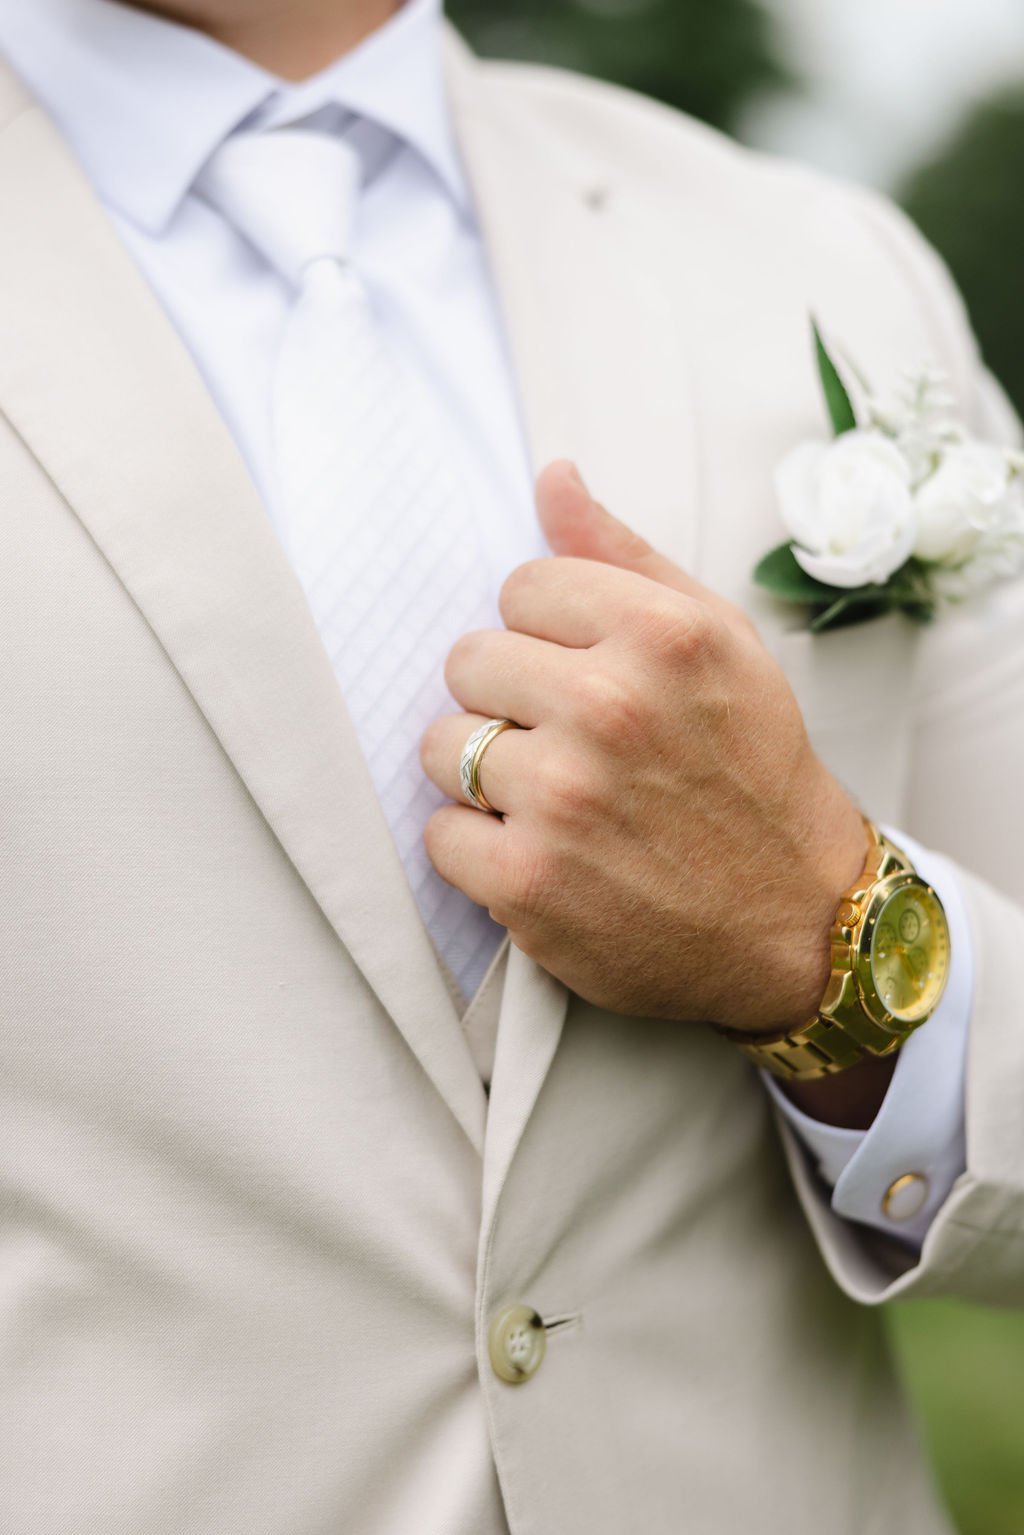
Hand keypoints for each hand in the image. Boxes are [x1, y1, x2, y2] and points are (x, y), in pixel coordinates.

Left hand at [421, 461, 866, 1033]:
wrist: (797, 920)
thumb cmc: (752, 773)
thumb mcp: (720, 643)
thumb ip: (624, 558)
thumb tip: (551, 478)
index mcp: (659, 635)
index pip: (518, 588)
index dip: (546, 636)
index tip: (585, 675)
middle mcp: (608, 708)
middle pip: (468, 660)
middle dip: (509, 700)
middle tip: (570, 743)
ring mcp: (563, 799)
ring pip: (441, 745)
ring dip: (485, 775)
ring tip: (554, 801)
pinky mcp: (529, 883)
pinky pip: (439, 835)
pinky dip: (478, 849)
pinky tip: (541, 853)